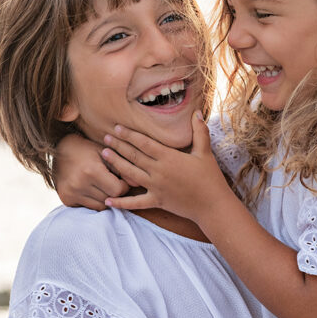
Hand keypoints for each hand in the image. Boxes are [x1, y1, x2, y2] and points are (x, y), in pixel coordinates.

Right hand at [53, 133, 128, 209]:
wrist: (59, 150)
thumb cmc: (88, 149)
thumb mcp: (105, 153)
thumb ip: (122, 168)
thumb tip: (138, 184)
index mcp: (91, 171)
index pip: (118, 190)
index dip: (123, 186)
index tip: (121, 179)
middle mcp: (79, 184)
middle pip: (110, 199)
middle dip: (115, 192)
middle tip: (113, 182)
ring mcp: (71, 193)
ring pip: (100, 206)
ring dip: (106, 198)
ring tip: (102, 185)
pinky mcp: (66, 199)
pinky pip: (89, 208)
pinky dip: (94, 201)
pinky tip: (92, 189)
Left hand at [101, 113, 232, 219]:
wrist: (213, 205)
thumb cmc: (211, 178)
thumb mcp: (205, 152)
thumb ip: (199, 132)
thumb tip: (196, 112)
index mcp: (169, 157)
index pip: (144, 143)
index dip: (129, 135)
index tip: (117, 127)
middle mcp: (159, 171)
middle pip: (133, 156)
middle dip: (118, 145)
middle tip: (104, 137)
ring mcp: (156, 187)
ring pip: (130, 174)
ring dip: (116, 164)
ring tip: (104, 155)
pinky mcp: (157, 201)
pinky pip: (136, 203)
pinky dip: (121, 202)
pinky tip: (108, 200)